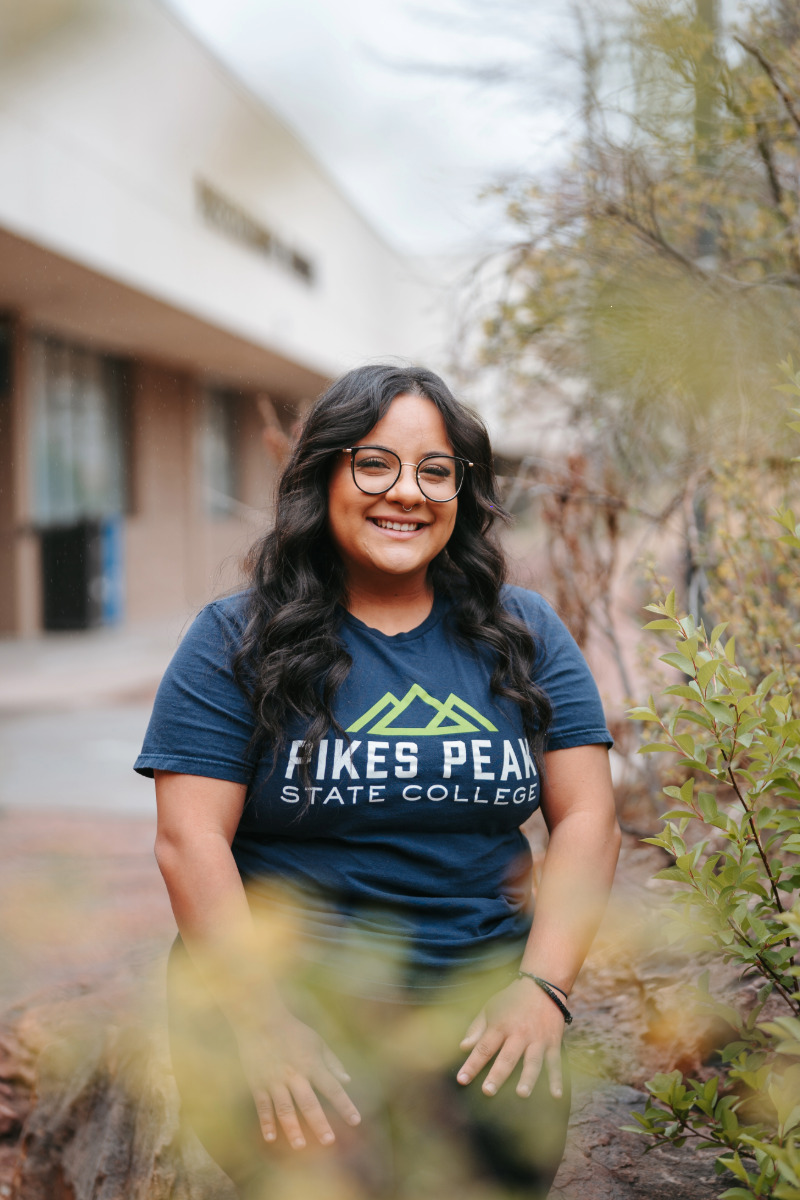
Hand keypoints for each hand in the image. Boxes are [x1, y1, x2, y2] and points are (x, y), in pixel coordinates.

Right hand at [235, 1008, 360, 1149]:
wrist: (260, 1020)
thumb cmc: (292, 1030)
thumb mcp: (317, 1041)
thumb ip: (332, 1062)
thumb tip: (347, 1080)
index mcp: (312, 1065)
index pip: (332, 1088)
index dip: (345, 1105)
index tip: (356, 1121)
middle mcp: (295, 1075)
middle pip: (309, 1103)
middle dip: (319, 1123)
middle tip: (329, 1141)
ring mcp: (275, 1080)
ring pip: (285, 1108)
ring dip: (292, 1128)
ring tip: (300, 1145)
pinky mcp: (258, 1083)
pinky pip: (262, 1106)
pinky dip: (266, 1122)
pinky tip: (271, 1138)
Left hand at [456, 979, 564, 1099]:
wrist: (543, 985)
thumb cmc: (512, 999)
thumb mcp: (490, 1007)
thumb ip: (477, 1028)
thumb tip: (463, 1047)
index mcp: (501, 1025)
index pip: (484, 1047)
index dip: (472, 1064)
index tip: (462, 1080)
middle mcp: (519, 1033)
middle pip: (507, 1057)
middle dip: (497, 1074)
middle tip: (488, 1091)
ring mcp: (538, 1039)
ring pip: (532, 1061)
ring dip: (527, 1078)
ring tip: (521, 1094)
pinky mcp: (553, 1042)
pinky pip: (555, 1062)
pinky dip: (557, 1079)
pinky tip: (556, 1095)